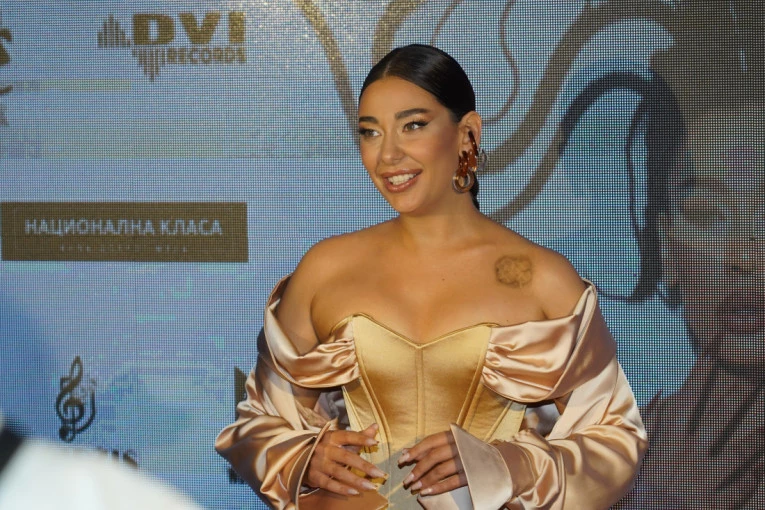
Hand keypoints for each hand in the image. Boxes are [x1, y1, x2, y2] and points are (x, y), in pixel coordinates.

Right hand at [305, 423, 387, 495]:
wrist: (298, 456)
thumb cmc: (325, 447)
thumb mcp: (339, 438)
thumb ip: (358, 435)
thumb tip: (375, 426)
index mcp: (332, 437)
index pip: (348, 436)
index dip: (361, 438)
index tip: (375, 442)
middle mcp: (325, 449)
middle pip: (346, 457)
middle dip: (364, 466)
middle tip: (379, 473)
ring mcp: (318, 463)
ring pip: (339, 472)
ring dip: (355, 480)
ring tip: (371, 486)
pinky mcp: (314, 476)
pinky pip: (329, 484)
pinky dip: (341, 489)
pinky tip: (355, 492)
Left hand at [399, 430, 466, 495]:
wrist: (498, 460)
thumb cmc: (467, 450)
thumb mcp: (450, 443)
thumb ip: (428, 447)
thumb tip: (405, 452)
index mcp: (453, 435)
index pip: (430, 441)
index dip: (415, 451)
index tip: (402, 460)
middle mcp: (459, 446)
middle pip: (434, 457)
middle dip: (418, 469)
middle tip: (406, 480)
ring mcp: (466, 460)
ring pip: (441, 470)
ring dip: (425, 480)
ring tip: (414, 488)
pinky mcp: (472, 475)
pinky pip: (453, 482)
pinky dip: (438, 487)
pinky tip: (427, 492)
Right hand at [634, 356, 764, 508]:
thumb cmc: (636, 483)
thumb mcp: (636, 445)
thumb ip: (649, 419)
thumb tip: (660, 392)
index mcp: (672, 433)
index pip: (693, 392)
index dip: (706, 368)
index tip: (718, 345)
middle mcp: (694, 450)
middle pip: (723, 416)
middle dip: (741, 393)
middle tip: (758, 375)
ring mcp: (710, 475)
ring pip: (740, 452)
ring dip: (756, 438)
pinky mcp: (719, 500)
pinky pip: (741, 486)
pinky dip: (752, 476)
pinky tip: (762, 466)